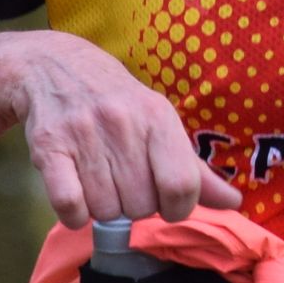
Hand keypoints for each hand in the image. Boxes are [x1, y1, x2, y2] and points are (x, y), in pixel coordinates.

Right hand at [0, 31, 241, 227]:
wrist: (56, 68)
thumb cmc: (119, 104)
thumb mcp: (160, 124)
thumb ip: (196, 170)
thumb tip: (234, 205)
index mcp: (158, 118)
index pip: (181, 186)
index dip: (177, 208)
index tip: (165, 203)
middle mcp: (122, 123)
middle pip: (141, 205)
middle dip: (136, 207)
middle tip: (126, 186)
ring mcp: (83, 134)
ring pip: (105, 210)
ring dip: (104, 209)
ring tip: (100, 183)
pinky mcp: (49, 147)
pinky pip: (69, 205)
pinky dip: (74, 214)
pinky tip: (77, 197)